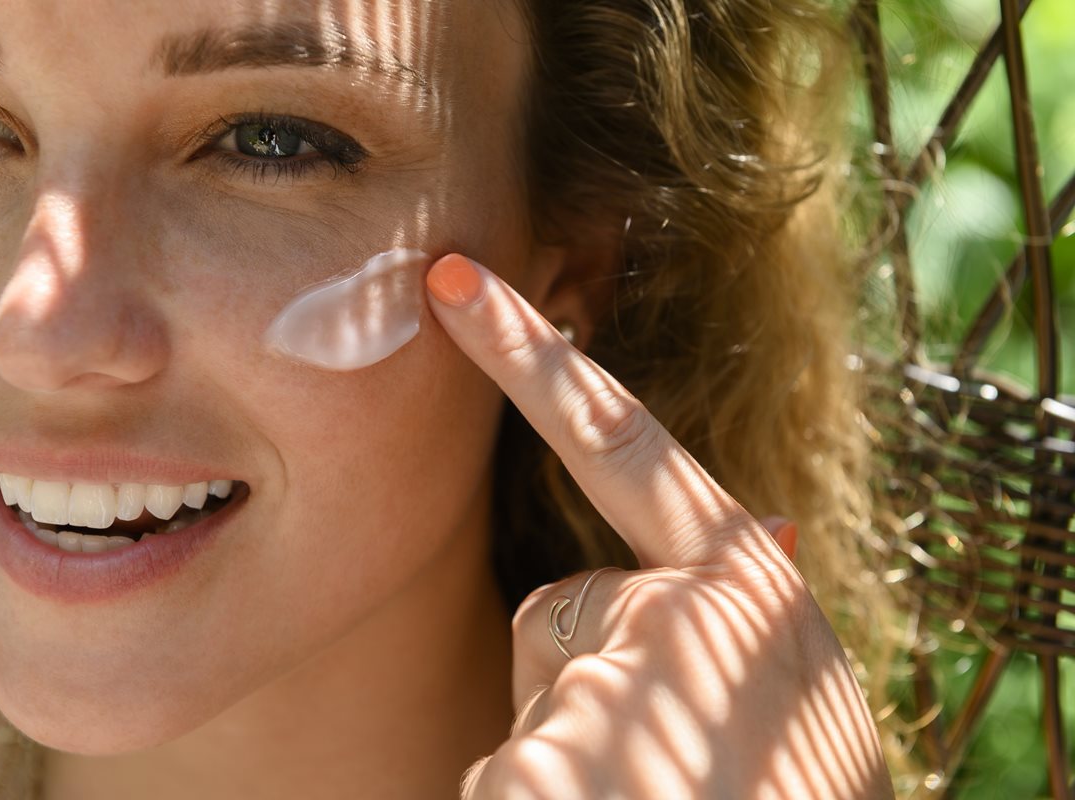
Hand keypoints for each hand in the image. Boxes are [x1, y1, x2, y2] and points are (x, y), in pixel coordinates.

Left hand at [425, 255, 892, 799]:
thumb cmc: (754, 787)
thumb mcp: (774, 688)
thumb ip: (731, 601)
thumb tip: (776, 523)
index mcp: (759, 590)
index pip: (622, 442)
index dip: (532, 359)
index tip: (453, 284)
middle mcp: (718, 616)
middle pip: (572, 607)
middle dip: (583, 677)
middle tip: (652, 762)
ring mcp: (647, 675)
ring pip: (554, 683)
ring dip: (573, 753)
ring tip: (646, 795)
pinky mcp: (580, 728)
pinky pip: (519, 755)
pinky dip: (541, 796)